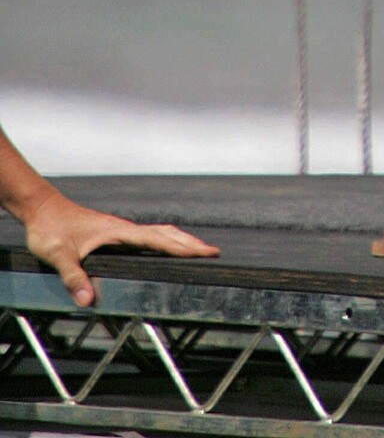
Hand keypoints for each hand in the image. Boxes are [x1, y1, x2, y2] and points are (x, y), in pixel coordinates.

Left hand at [23, 189, 218, 306]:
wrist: (42, 209)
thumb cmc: (50, 229)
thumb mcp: (58, 255)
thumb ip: (74, 278)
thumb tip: (89, 301)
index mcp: (119, 232)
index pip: (158, 240)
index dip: (182, 247)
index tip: (206, 251)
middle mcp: (124, 229)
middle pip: (166, 233)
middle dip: (190, 242)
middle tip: (214, 252)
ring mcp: (120, 230)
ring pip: (158, 232)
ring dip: (180, 240)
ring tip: (197, 249)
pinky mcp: (114, 233)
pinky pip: (147, 236)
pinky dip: (164, 241)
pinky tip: (163, 249)